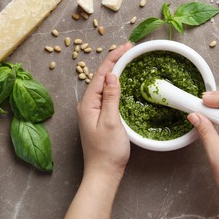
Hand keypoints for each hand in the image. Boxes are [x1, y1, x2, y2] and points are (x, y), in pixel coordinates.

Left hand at [61, 42, 131, 218]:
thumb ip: (111, 97)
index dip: (114, 58)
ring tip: (127, 59)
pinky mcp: (99, 116)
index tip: (127, 46)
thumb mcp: (111, 122)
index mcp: (88, 103)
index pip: (101, 74)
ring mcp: (92, 110)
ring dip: (115, 70)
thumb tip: (112, 75)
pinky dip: (116, 84)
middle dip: (115, 60)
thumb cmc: (108, 151)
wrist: (103, 172)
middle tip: (130, 49)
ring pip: (104, 84)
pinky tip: (123, 81)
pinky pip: (107, 94)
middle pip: (101, 76)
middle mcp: (87, 104)